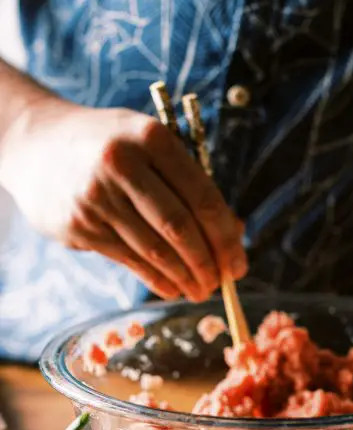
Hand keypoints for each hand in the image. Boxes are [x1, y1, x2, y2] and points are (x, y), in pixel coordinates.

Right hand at [0, 97, 246, 300]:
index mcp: (152, 138)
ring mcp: (97, 196)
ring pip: (155, 249)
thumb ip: (191, 183)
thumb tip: (235, 232)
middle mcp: (123, 164)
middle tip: (222, 284)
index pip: (203, 197)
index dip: (226, 237)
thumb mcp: (151, 146)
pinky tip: (173, 288)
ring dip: (185, 277)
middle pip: (180, 227)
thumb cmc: (112, 146)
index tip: (238, 263)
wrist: (37, 145)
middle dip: (208, 263)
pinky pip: (129, 259)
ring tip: (201, 291)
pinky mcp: (80, 225)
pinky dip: (157, 279)